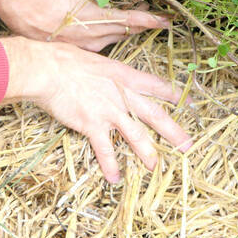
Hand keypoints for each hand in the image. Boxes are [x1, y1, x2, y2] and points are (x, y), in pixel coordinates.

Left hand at [0, 0, 167, 51]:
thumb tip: (61, 17)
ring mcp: (93, 30)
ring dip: (146, 24)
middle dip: (139, 31)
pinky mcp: (95, 18)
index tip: (129, 32)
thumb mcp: (42, 26)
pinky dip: (142, 20)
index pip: (105, 42)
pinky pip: (124, 20)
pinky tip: (158, 19)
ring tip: (164, 22)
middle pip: (119, 35)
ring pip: (124, 28)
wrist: (21, 4)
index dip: (120, 36)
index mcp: (78, 47)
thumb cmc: (25, 14)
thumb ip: (56, 25)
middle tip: (158, 25)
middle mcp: (89, 43)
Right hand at [0, 37, 192, 182]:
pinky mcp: (92, 125)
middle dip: (173, 131)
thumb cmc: (65, 59)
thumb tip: (107, 75)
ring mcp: (109, 111)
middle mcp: (122, 95)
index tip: (190, 103)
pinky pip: (105, 149)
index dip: (174, 95)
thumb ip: (107, 72)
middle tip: (187, 145)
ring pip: (136, 135)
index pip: (157, 86)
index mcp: (125, 76)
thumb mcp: (96, 60)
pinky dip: (110, 165)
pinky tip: (115, 178)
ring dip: (148, 153)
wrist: (48, 69)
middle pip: (155, 115)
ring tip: (157, 167)